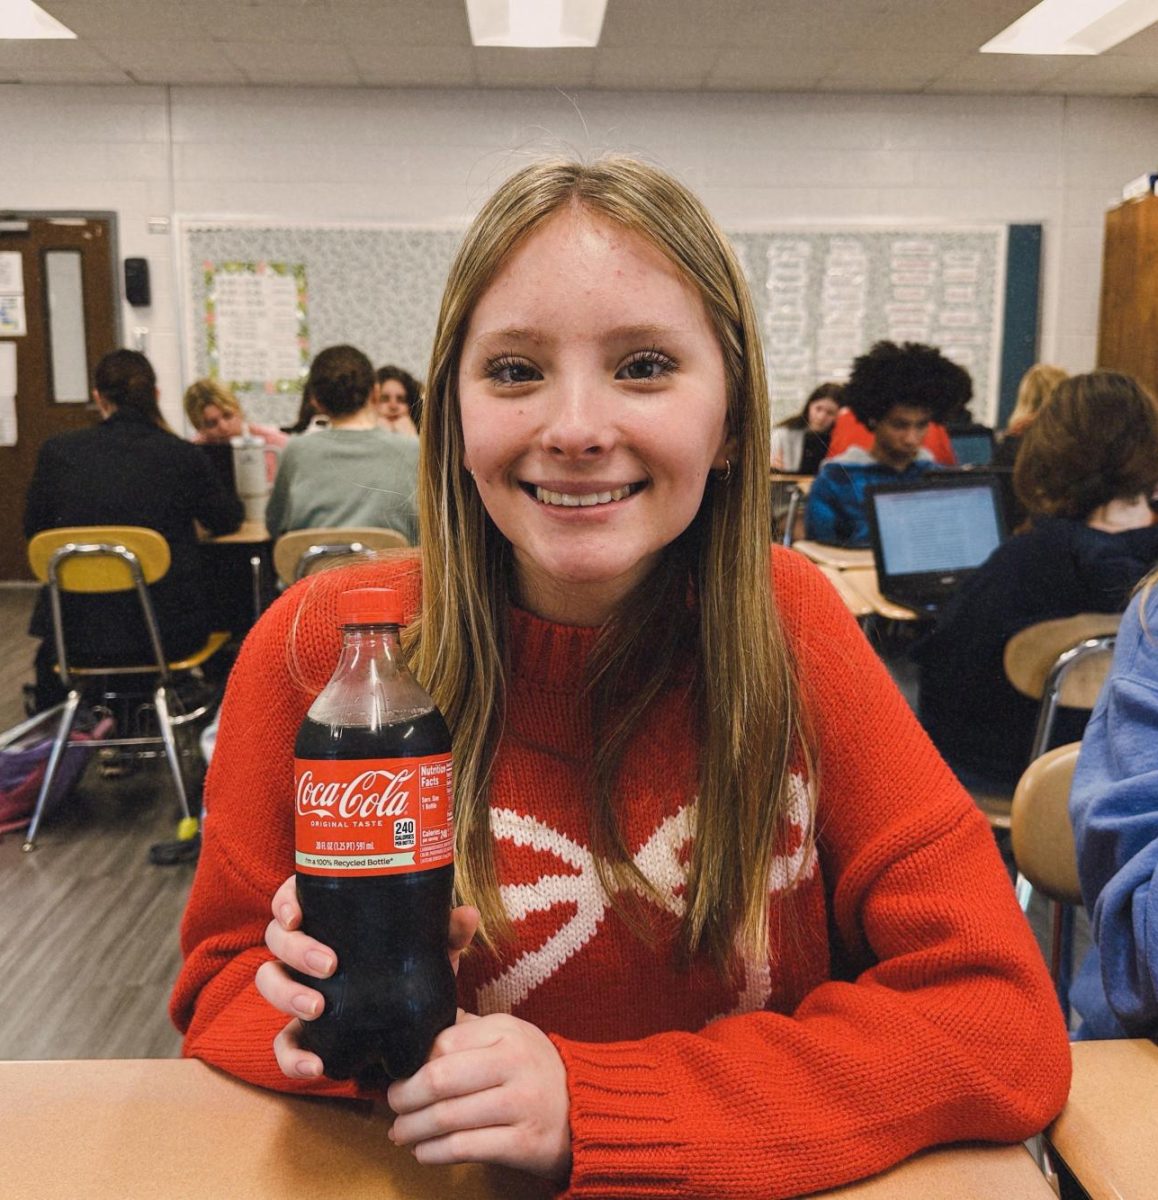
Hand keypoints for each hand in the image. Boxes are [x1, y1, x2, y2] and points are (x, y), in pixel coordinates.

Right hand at [255, 875, 479, 1079]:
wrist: (414, 1017)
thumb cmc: (411, 965)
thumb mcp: (430, 947)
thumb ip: (446, 931)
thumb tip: (467, 914)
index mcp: (326, 918)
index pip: (291, 902)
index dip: (285, 904)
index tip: (297, 916)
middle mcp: (305, 950)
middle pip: (277, 941)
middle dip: (296, 951)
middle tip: (329, 965)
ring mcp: (299, 990)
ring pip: (270, 984)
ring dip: (287, 995)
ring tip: (317, 1009)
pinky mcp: (305, 1033)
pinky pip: (285, 1045)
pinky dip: (293, 1057)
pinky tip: (315, 1066)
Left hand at [388, 1011, 571, 1182]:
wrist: (585, 1109)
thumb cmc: (534, 1069)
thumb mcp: (509, 1035)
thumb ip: (467, 1030)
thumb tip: (419, 1029)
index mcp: (506, 1031)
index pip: (443, 1042)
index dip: (413, 1061)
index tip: (399, 1073)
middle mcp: (514, 1063)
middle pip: (439, 1079)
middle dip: (404, 1096)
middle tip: (393, 1104)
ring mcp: (520, 1104)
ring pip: (447, 1117)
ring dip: (413, 1129)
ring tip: (401, 1132)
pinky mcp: (522, 1143)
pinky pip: (464, 1149)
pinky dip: (433, 1153)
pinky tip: (423, 1152)